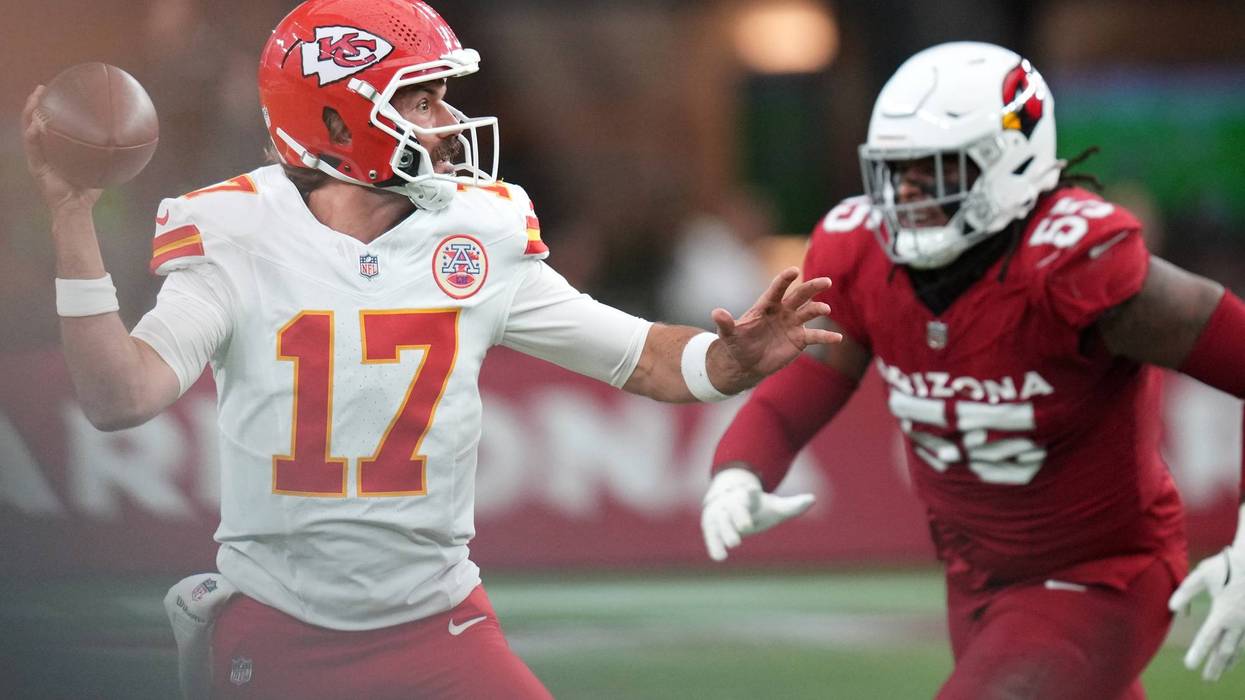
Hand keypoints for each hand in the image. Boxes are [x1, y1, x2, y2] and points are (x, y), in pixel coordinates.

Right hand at [22, 85, 101, 212]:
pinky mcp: (36, 166)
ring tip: (35, 99)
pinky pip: (33, 147)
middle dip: (35, 103)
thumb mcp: (98, 165)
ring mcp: (38, 157)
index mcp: (56, 148)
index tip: (54, 90)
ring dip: (29, 113)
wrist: (76, 207)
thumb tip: (126, 139)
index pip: (50, 123)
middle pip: (34, 121)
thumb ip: (106, 152)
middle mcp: (44, 150)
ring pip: (29, 129)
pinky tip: (36, 125)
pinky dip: (34, 135)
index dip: (49, 107)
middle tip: (41, 88)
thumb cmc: (88, 188)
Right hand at [701, 467, 813, 561]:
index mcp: (749, 498)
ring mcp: (720, 514)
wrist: (728, 499)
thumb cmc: (757, 508)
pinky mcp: (710, 525)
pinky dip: (715, 545)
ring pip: (721, 521)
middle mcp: (732, 503)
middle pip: (735, 508)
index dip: (750, 493)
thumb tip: (813, 499)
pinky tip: (719, 557)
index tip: (751, 490)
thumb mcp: (775, 507)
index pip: (750, 495)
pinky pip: (711, 535)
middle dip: (739, 515)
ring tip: (734, 543)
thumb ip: (792, 506)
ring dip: (726, 531)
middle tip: (746, 526)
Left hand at [710, 267, 840, 389]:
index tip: (793, 271)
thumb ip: (725, 323)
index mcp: (766, 305)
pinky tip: (838, 338)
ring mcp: (793, 324)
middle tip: (826, 281)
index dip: (784, 279)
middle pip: (799, 296)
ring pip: (809, 313)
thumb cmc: (737, 343)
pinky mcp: (800, 339)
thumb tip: (716, 312)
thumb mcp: (728, 334)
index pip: (777, 289)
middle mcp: (783, 310)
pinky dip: (826, 337)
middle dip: (812, 288)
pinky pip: (815, 336)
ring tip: (825, 310)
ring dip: (818, 310)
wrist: (746, 362)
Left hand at [1169, 545, 1244, 680]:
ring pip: (1239, 648)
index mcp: (1222, 612)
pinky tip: (1235, 657)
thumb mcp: (1202, 575)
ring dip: (1229, 662)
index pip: (1207, 638)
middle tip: (1206, 679)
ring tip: (1220, 672)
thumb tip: (1171, 607)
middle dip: (1215, 666)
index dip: (1198, 653)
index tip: (1190, 666)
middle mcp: (1237, 622)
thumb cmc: (1227, 565)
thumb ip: (1186, 591)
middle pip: (1225, 650)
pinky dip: (1241, 652)